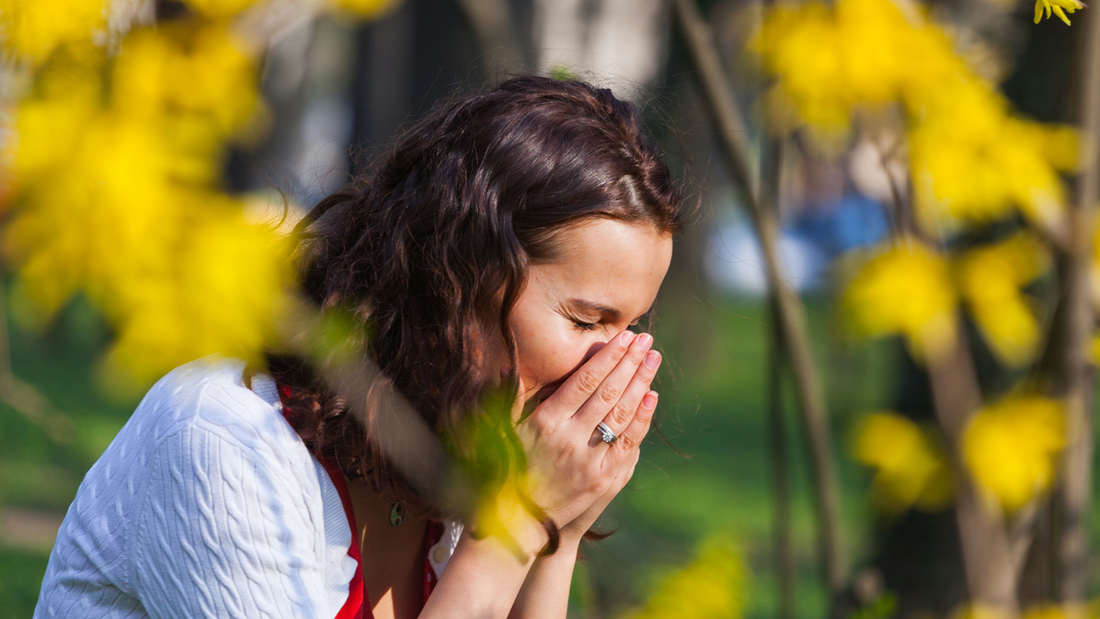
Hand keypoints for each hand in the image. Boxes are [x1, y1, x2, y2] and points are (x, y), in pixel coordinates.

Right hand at [512, 330, 661, 541]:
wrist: (522, 522)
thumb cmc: (509, 471)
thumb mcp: (503, 433)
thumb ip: (510, 398)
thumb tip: (507, 365)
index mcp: (545, 421)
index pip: (585, 380)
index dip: (607, 356)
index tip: (624, 337)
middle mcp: (570, 438)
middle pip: (608, 392)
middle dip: (630, 362)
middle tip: (646, 339)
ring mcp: (589, 460)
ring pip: (622, 414)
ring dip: (641, 383)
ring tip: (653, 359)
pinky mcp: (603, 480)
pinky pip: (628, 443)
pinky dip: (641, 418)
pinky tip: (651, 396)